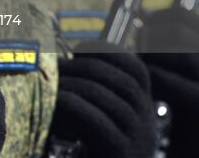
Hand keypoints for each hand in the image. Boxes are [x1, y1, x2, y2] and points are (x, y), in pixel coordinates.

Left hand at [49, 41, 155, 157]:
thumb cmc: (91, 154)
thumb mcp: (98, 120)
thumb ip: (91, 95)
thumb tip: (62, 63)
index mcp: (144, 110)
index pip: (136, 69)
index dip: (108, 52)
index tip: (79, 51)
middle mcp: (147, 124)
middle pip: (120, 80)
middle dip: (84, 67)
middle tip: (55, 69)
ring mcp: (138, 140)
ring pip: (107, 97)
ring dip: (73, 84)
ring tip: (51, 88)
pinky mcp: (120, 153)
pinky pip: (96, 119)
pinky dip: (72, 105)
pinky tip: (56, 105)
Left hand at [138, 8, 198, 156]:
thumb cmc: (195, 108)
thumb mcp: (191, 70)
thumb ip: (175, 46)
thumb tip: (143, 21)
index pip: (181, 17)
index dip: (155, 23)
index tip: (146, 40)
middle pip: (174, 30)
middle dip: (149, 41)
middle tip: (141, 60)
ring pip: (168, 51)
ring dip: (147, 61)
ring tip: (145, 78)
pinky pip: (160, 77)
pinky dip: (146, 82)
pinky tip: (149, 96)